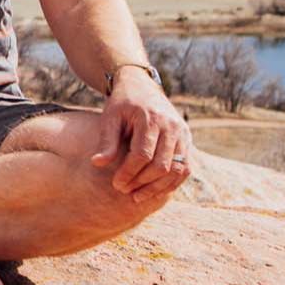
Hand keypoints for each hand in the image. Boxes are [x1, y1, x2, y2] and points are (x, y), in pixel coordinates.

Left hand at [91, 69, 192, 206]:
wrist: (141, 87)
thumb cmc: (122, 104)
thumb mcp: (110, 117)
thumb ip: (107, 141)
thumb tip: (97, 164)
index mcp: (151, 118)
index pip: (142, 154)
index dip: (129, 173)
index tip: (116, 184)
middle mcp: (172, 126)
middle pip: (162, 165)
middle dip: (142, 183)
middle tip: (124, 191)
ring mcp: (183, 133)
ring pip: (177, 170)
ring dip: (158, 188)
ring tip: (137, 197)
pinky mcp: (187, 140)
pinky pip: (185, 168)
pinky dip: (171, 183)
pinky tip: (154, 191)